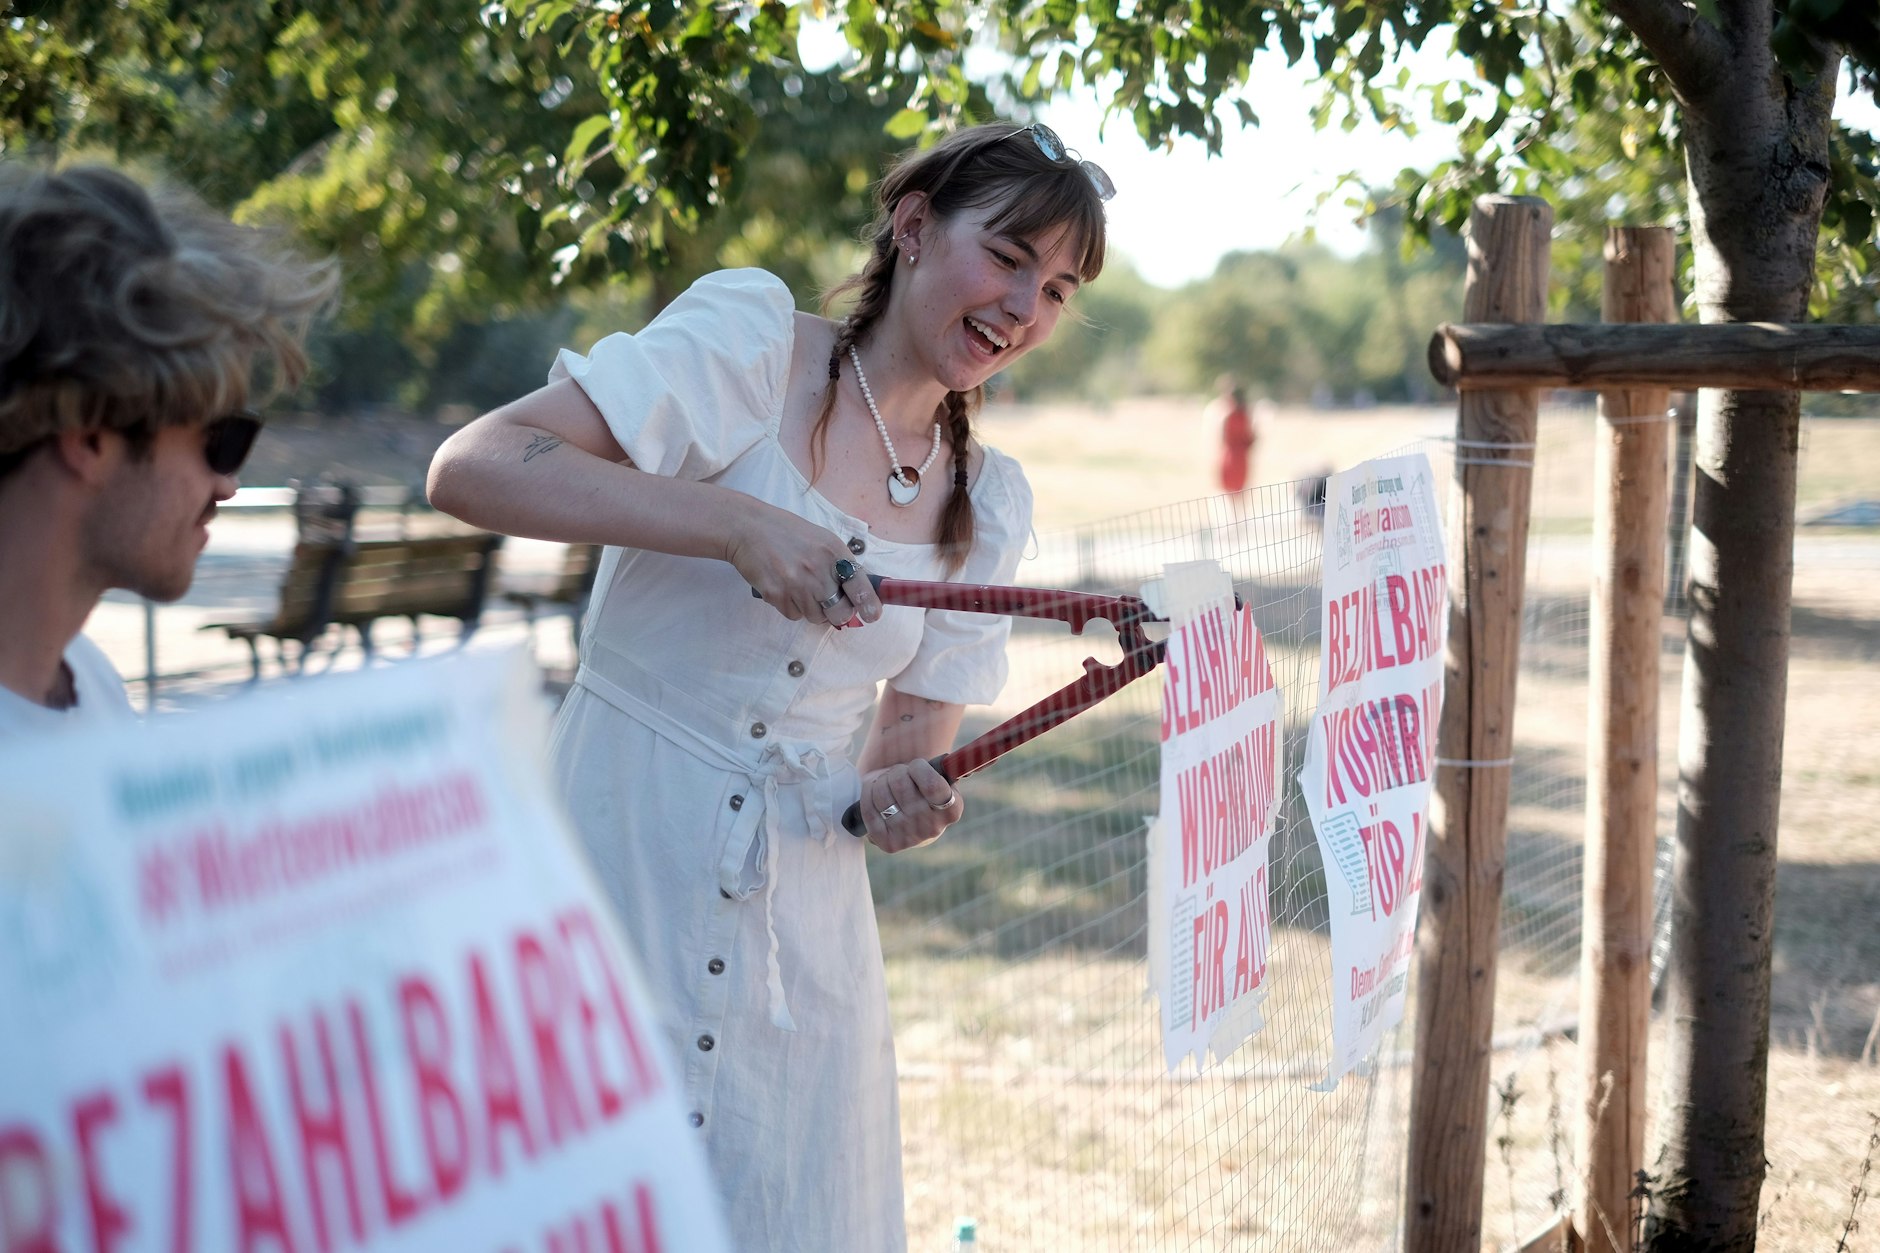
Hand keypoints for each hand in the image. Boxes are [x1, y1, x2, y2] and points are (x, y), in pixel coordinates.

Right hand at [725, 503, 883, 626]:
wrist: (749, 528)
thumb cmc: (787, 533)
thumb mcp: (822, 540)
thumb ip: (840, 564)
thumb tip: (858, 595)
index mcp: (834, 552)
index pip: (859, 584)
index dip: (868, 604)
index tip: (872, 616)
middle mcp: (818, 569)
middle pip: (839, 612)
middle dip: (837, 614)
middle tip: (830, 605)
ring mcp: (797, 583)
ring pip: (816, 617)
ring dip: (811, 609)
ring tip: (799, 586)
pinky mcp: (776, 594)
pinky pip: (793, 615)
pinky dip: (791, 606)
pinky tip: (784, 586)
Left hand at [858, 757, 961, 852]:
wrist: (909, 816)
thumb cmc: (923, 788)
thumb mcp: (939, 776)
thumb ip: (946, 766)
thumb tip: (963, 756)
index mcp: (952, 810)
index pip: (932, 784)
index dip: (918, 768)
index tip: (916, 765)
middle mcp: (932, 828)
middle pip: (901, 784)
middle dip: (897, 771)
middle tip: (899, 774)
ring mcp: (909, 838)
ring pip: (882, 794)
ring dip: (881, 781)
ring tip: (887, 783)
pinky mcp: (888, 844)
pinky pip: (869, 809)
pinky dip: (868, 793)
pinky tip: (874, 791)